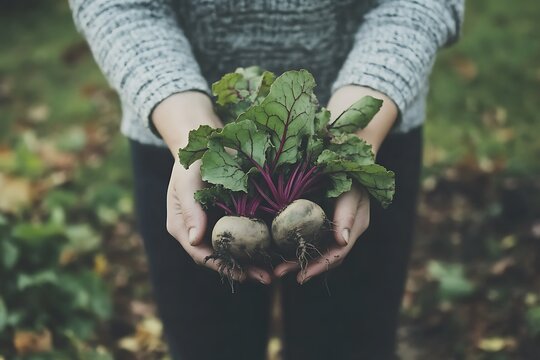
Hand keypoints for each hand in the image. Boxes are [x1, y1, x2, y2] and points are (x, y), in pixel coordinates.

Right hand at [153, 92, 272, 283]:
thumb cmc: (190, 162)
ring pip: (237, 250)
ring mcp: (218, 224)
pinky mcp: (234, 215)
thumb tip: (196, 240)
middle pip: (222, 258)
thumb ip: (189, 210)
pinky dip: (260, 242)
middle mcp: (201, 232)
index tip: (242, 275)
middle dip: (244, 270)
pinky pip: (247, 233)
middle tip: (267, 278)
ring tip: (276, 270)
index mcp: (183, 228)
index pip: (202, 255)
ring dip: (255, 261)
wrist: (205, 143)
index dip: (222, 267)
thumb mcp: (185, 182)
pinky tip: (278, 248)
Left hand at [273, 85, 396, 282]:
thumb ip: (347, 212)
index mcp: (354, 225)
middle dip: (302, 268)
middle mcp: (343, 230)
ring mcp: (331, 224)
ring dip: (295, 260)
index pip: (337, 253)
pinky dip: (292, 244)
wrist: (349, 148)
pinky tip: (276, 248)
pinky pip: (307, 236)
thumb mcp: (352, 186)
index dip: (319, 267)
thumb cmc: (351, 166)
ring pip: (315, 250)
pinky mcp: (318, 217)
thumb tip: (341, 241)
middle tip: (277, 274)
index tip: (300, 276)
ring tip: (273, 268)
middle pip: (324, 257)